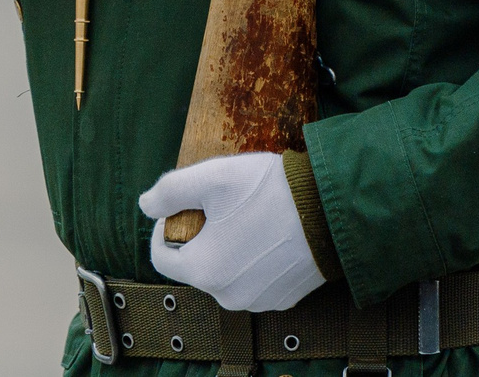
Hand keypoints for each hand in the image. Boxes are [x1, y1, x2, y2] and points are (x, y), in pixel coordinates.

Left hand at [138, 152, 324, 313]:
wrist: (332, 208)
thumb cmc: (270, 192)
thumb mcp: (212, 178)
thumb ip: (170, 190)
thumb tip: (145, 205)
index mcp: (204, 271)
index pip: (162, 257)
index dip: (166, 227)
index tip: (184, 206)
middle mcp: (228, 296)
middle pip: (196, 264)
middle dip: (201, 236)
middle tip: (222, 206)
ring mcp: (258, 300)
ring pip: (226, 272)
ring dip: (228, 248)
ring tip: (249, 216)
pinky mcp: (283, 298)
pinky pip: (255, 279)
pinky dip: (255, 259)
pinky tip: (270, 232)